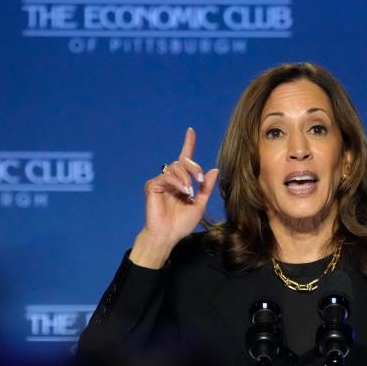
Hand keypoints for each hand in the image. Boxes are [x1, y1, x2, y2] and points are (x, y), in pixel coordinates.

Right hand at [130, 127, 218, 268]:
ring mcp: (160, 182)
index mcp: (181, 182)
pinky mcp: (152, 186)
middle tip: (199, 180)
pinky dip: (176, 182)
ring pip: (175, 167)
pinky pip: (167, 176)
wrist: (168, 235)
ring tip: (189, 191)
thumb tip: (214, 170)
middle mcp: (170, 179)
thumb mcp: (199, 204)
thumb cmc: (181, 224)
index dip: (188, 144)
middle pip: (182, 162)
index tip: (191, 131)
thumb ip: (206, 188)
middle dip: (193, 167)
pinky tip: (182, 191)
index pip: (184, 160)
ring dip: (186, 177)